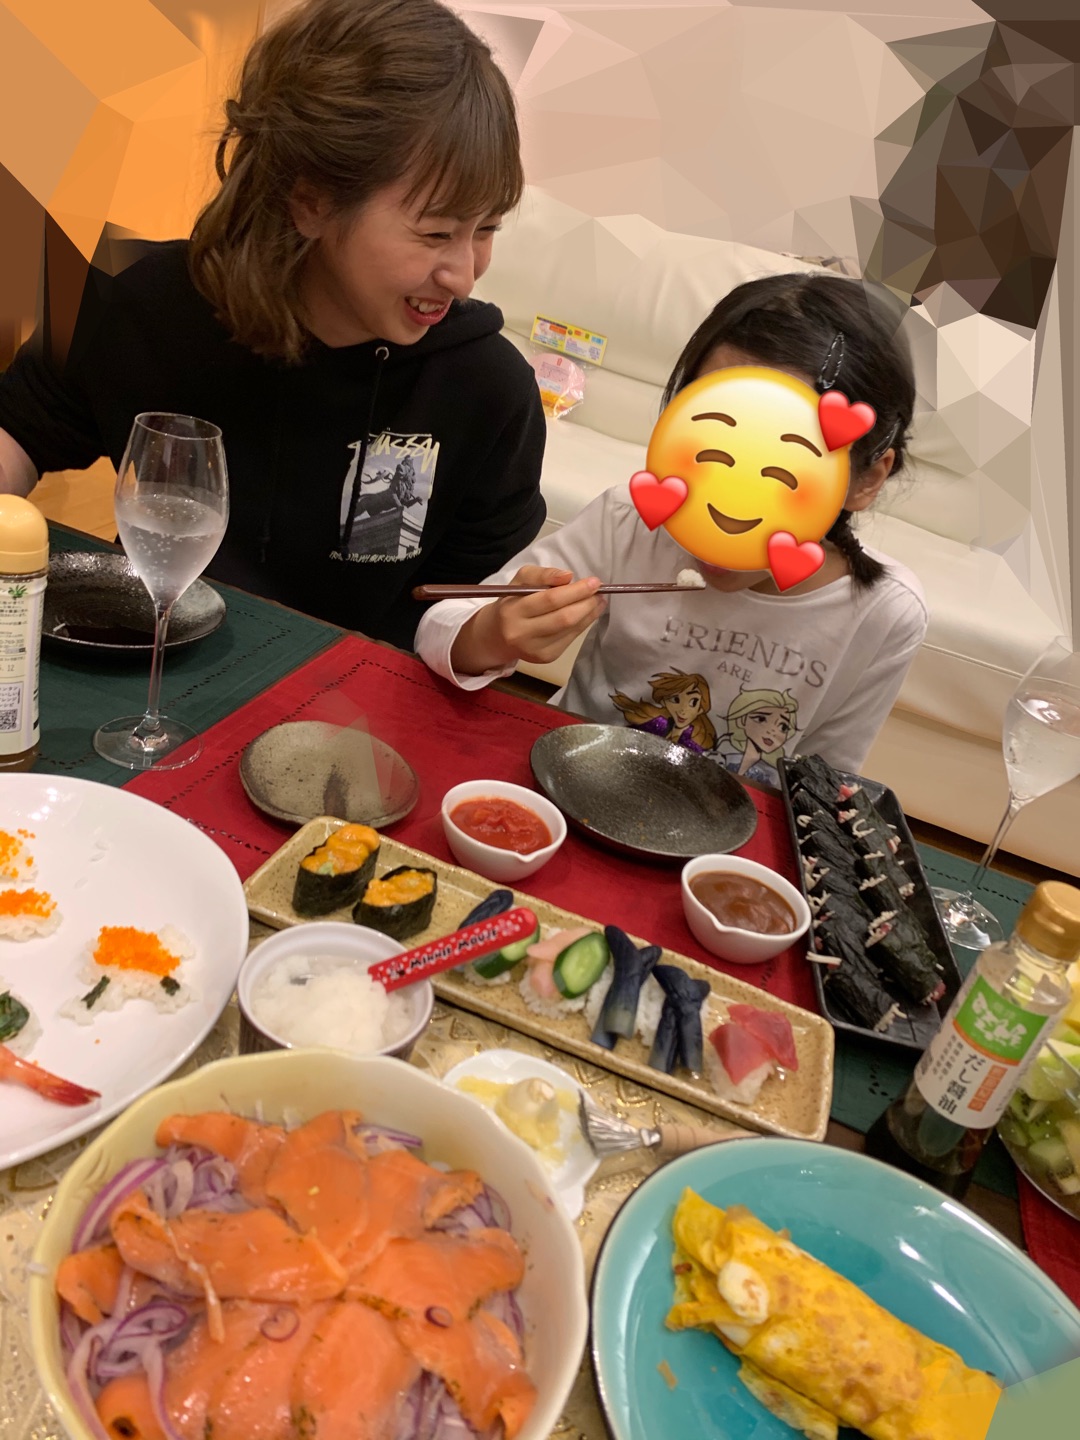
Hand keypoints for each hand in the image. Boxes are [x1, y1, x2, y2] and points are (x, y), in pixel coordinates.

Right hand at [451, 565, 606, 673]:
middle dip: (586, 603)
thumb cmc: (512, 602)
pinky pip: (570, 639)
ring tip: (598, 601)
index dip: (576, 591)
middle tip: (599, 591)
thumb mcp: (520, 581)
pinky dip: (582, 625)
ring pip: (570, 630)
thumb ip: (542, 575)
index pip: (550, 599)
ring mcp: (534, 649)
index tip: (594, 581)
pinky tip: (587, 614)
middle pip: (563, 618)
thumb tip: (568, 577)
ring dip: (589, 614)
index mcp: (513, 610)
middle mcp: (522, 633)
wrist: (497, 635)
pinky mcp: (545, 658)